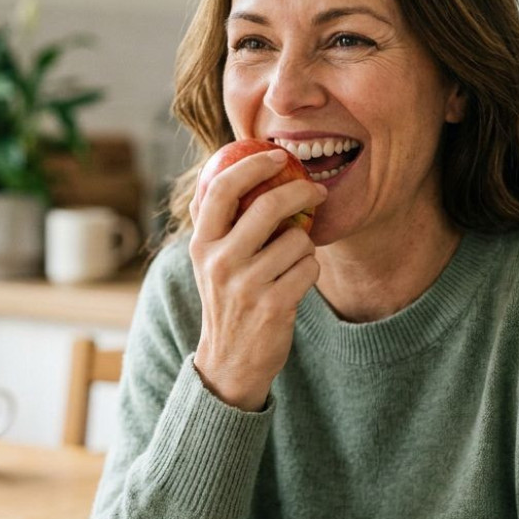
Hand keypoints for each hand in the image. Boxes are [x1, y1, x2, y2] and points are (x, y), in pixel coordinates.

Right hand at [188, 149, 326, 410]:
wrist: (230, 362)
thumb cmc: (226, 300)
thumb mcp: (208, 261)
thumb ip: (214, 221)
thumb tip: (225, 170)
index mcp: (201, 244)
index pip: (223, 188)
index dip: (253, 165)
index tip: (277, 155)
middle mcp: (220, 262)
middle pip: (269, 206)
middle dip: (301, 192)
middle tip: (316, 191)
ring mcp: (247, 285)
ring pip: (297, 239)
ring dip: (304, 245)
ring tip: (291, 261)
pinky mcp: (274, 305)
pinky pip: (309, 267)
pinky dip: (310, 269)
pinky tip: (295, 282)